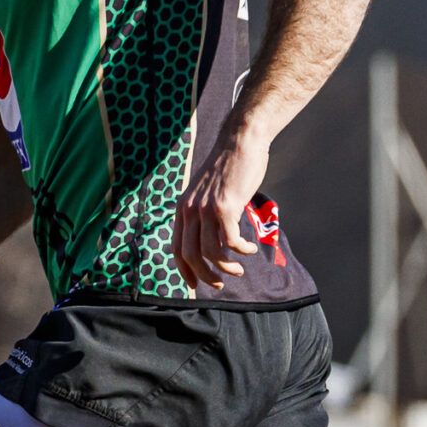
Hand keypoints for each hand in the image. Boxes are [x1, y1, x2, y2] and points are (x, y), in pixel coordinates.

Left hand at [174, 129, 267, 289]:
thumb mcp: (207, 193)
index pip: (177, 248)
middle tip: (220, 283)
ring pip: (211, 252)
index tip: (196, 284)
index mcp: (183, 208)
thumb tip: (214, 242)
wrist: (240, 143)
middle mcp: (190, 209)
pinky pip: (231, 240)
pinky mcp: (225, 206)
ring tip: (238, 270)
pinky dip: (241, 250)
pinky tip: (250, 249)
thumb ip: (204, 215)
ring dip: (226, 266)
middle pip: (191, 255)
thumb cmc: (228, 168)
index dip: (186, 271)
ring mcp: (206, 208)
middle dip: (205, 275)